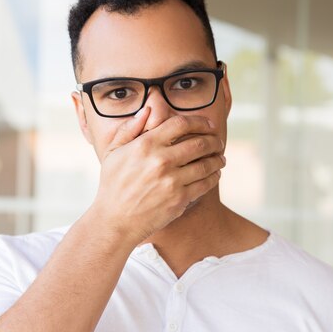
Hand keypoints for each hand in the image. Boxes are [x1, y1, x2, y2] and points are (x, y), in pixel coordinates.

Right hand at [90, 107, 225, 242]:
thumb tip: (147, 110)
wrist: (115, 220)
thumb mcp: (112, 152)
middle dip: (214, 141)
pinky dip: (214, 177)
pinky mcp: (179, 199)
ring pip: (206, 164)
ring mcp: (171, 181)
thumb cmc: (112, 185)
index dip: (200, 122)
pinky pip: (205, 184)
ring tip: (220, 158)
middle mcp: (160, 160)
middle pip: (199, 143)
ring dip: (218, 159)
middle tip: (218, 142)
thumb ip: (129, 129)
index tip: (208, 125)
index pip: (180, 124)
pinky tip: (214, 174)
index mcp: (145, 145)